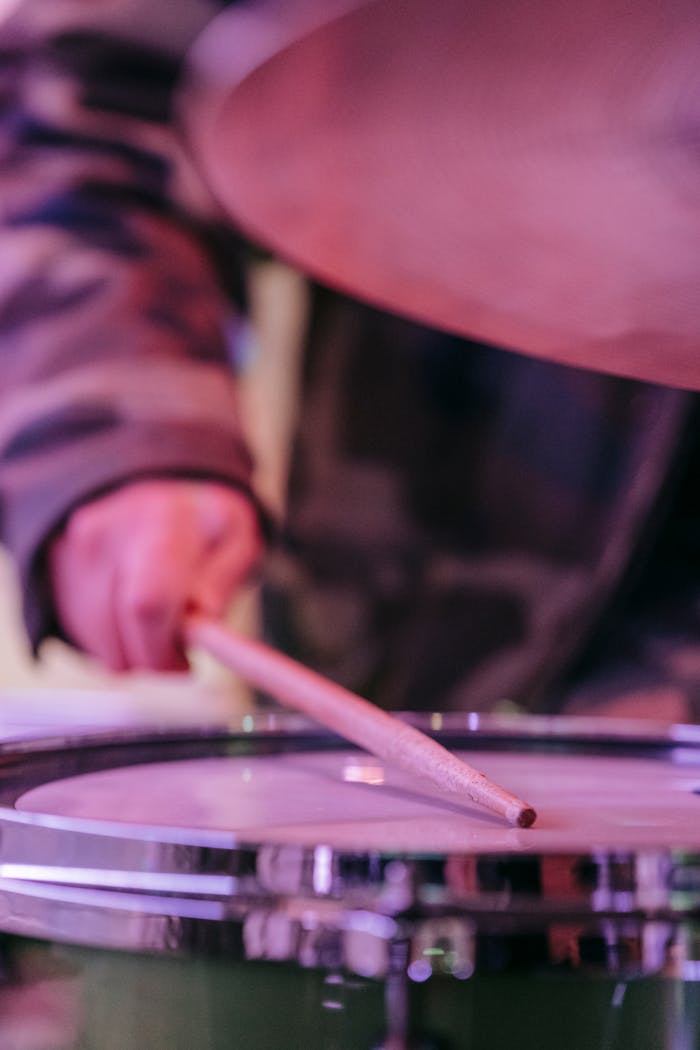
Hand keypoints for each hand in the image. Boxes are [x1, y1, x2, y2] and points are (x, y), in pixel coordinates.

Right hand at [48, 479, 262, 670]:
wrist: (154, 490)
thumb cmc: (201, 523)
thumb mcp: (236, 537)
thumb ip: (224, 577)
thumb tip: (201, 613)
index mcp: (161, 519)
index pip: (146, 604)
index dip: (163, 650)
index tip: (183, 663)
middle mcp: (107, 532)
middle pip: (116, 635)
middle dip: (152, 657)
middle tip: (177, 647)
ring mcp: (74, 550)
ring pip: (97, 643)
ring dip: (131, 650)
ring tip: (158, 621)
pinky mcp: (54, 567)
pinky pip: (80, 635)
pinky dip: (110, 639)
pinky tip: (129, 613)